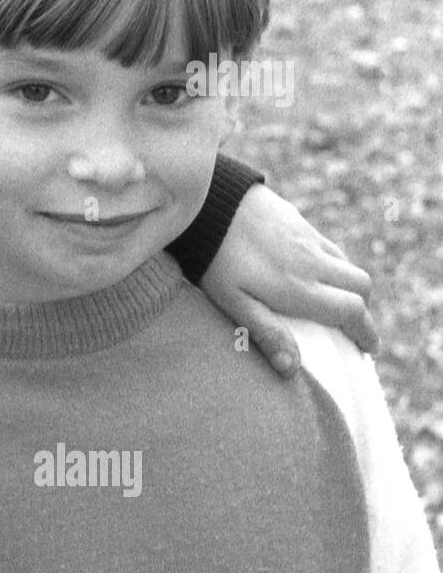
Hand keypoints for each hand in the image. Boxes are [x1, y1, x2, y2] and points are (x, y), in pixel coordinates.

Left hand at [200, 184, 378, 377]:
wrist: (205, 203)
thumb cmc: (214, 258)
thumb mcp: (233, 302)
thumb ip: (266, 332)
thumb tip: (292, 368)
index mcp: (300, 287)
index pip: (352, 311)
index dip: (366, 332)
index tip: (368, 348)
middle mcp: (312, 261)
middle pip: (361, 285)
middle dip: (363, 308)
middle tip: (353, 326)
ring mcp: (307, 237)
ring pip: (345, 263)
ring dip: (347, 284)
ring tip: (332, 300)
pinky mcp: (296, 220)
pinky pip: (327, 245)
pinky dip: (332, 263)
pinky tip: (311, 269)